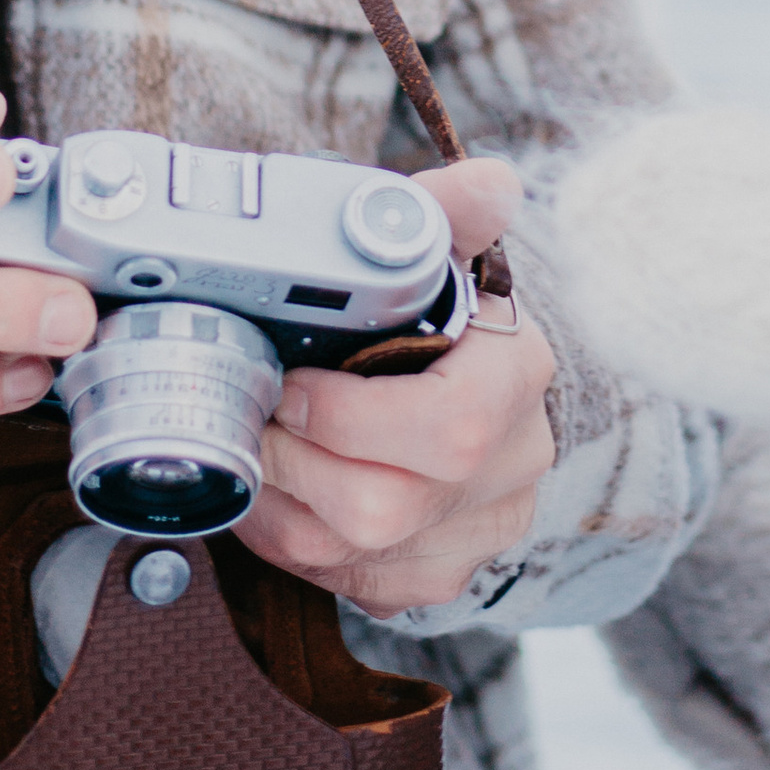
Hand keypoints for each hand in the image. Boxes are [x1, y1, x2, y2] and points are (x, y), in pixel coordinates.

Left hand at [237, 158, 555, 616]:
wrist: (460, 372)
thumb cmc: (434, 306)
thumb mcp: (438, 247)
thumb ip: (447, 210)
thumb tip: (491, 184)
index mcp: (518, 375)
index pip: (448, 426)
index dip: (349, 418)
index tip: (289, 381)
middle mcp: (513, 464)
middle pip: (386, 506)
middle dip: (292, 465)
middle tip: (252, 418)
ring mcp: (482, 531)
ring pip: (358, 555)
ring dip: (278, 507)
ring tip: (251, 453)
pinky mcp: (442, 575)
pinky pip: (354, 585)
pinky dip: (296, 546)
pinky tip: (281, 496)